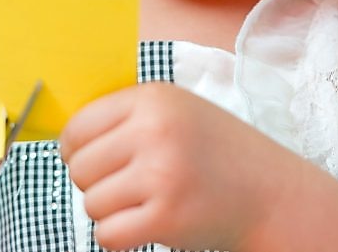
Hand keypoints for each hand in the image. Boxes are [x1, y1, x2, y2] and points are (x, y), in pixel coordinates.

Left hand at [58, 83, 300, 251]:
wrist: (271, 194)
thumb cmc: (218, 153)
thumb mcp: (178, 112)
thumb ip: (129, 118)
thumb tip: (65, 139)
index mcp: (154, 99)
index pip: (78, 126)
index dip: (77, 149)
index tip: (95, 160)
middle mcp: (155, 131)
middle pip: (79, 167)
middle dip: (97, 182)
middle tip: (130, 185)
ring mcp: (161, 174)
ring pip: (91, 203)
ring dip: (112, 211)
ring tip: (146, 202)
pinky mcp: (166, 217)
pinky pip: (108, 234)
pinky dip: (119, 237)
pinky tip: (146, 224)